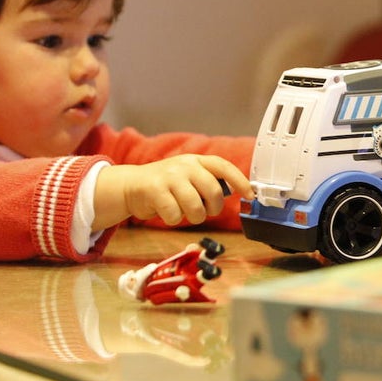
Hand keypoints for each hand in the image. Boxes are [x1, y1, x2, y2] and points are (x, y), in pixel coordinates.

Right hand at [93, 154, 252, 230]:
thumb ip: (209, 181)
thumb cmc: (165, 186)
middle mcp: (185, 165)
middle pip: (213, 191)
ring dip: (193, 217)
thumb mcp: (189, 177)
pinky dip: (173, 219)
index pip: (224, 167)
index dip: (240, 180)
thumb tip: (234, 190)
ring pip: (195, 207)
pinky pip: (175, 214)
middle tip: (205, 212)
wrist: (131, 186)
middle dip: (213, 208)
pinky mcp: (155, 189)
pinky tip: (167, 212)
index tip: (250, 194)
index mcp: (196, 161)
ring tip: (184, 212)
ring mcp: (170, 176)